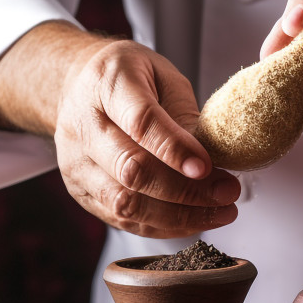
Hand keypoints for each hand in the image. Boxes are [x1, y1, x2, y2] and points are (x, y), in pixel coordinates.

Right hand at [54, 39, 239, 237]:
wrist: (81, 87)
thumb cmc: (130, 78)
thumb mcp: (163, 76)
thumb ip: (185, 115)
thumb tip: (213, 161)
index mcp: (107, 84)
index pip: (140, 123)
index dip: (175, 150)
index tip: (208, 167)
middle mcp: (82, 125)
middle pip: (131, 170)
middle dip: (185, 190)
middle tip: (227, 193)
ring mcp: (75, 162)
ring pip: (124, 204)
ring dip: (178, 216)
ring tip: (218, 212)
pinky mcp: (79, 191)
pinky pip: (122, 220)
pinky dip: (162, 226)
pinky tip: (193, 220)